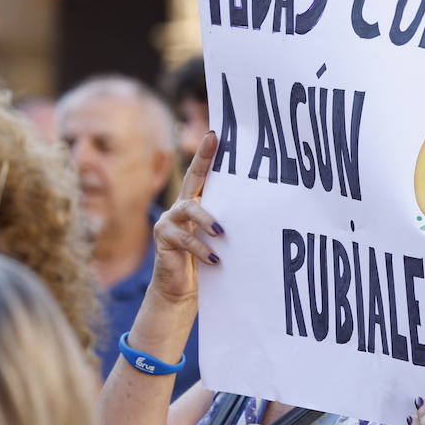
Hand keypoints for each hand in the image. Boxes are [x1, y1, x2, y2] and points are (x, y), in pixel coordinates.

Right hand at [151, 131, 223, 303]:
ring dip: (206, 219)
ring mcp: (169, 221)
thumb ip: (230, 224)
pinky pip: (184, 239)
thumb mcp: (220, 241)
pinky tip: (215, 259)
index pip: (203, 175)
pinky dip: (201, 249)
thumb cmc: (206, 262)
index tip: (217, 134)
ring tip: (221, 232)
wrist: (181, 290)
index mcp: (196, 204)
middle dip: (203, 158)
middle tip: (213, 142)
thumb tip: (261, 210)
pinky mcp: (163, 238)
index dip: (208, 154)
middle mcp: (180, 207)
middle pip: (192, 178)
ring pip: (188, 209)